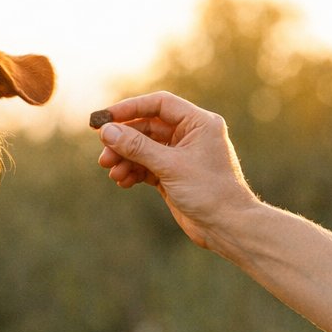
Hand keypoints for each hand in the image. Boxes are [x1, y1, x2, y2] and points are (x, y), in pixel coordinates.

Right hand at [94, 91, 258, 249]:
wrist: (227, 227)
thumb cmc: (209, 192)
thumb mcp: (170, 166)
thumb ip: (137, 147)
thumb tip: (107, 131)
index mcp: (198, 123)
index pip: (159, 105)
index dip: (130, 108)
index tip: (104, 117)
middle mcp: (190, 135)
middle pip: (147, 128)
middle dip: (124, 141)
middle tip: (104, 154)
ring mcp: (181, 155)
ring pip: (144, 149)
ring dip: (125, 159)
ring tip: (112, 172)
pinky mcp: (173, 175)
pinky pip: (147, 166)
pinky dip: (133, 172)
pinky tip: (122, 181)